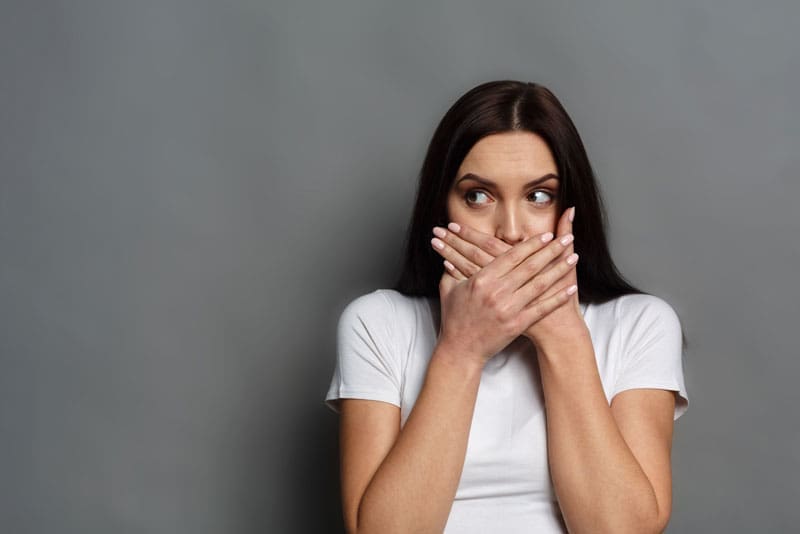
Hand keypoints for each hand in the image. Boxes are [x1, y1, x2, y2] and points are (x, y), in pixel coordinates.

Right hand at [432, 212, 578, 365]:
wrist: (460, 349)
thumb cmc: (454, 318)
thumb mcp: (448, 289)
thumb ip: (453, 268)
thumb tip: (453, 251)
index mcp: (482, 279)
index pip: (512, 256)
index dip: (531, 244)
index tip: (546, 234)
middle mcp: (497, 292)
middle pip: (530, 266)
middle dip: (551, 250)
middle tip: (566, 239)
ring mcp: (509, 309)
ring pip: (539, 284)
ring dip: (559, 269)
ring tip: (574, 257)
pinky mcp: (517, 324)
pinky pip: (542, 308)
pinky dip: (558, 298)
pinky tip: (571, 288)